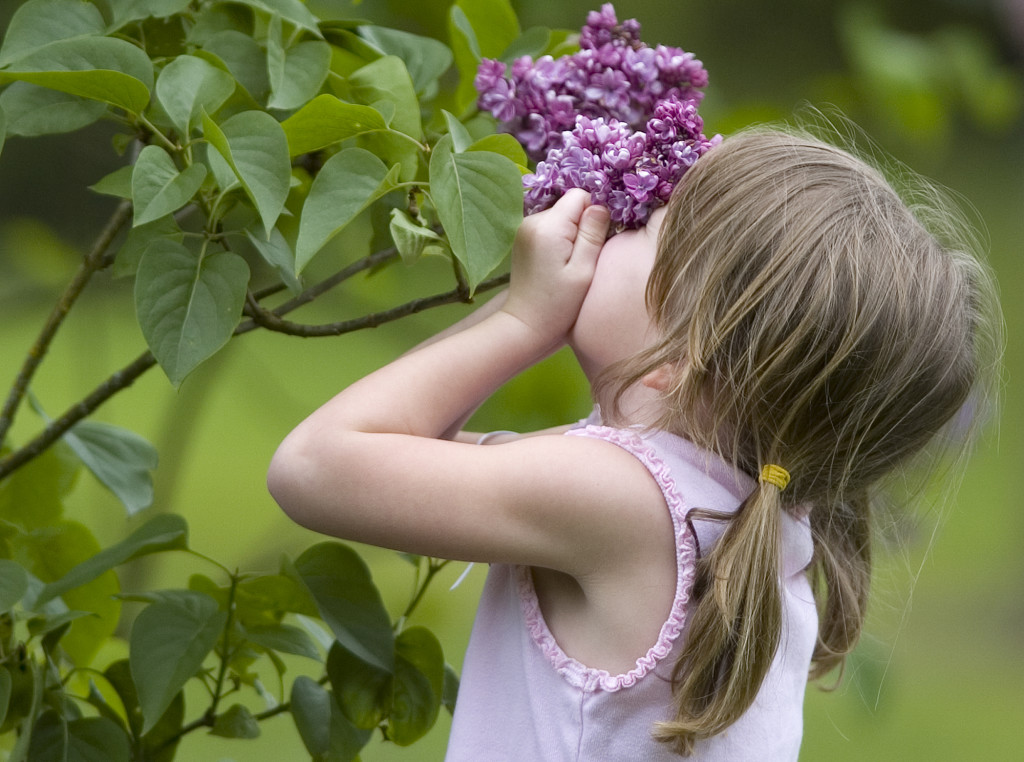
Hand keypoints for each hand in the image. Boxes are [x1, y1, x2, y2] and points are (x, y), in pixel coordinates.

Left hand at [501, 189, 610, 348]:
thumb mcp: (583, 270)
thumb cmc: (558, 304)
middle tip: (583, 257)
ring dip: (570, 233)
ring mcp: (525, 228)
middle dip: (581, 225)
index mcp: (548, 226)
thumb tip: (601, 205)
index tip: (595, 242)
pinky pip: (550, 227)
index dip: (593, 215)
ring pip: (561, 216)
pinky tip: (559, 263)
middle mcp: (532, 220)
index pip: (580, 196)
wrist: (525, 324)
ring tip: (569, 263)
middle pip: (569, 205)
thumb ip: (593, 234)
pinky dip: (559, 239)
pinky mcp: (523, 238)